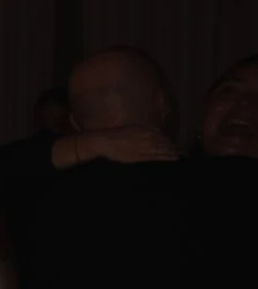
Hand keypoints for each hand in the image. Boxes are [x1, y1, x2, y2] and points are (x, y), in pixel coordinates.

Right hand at [57, 124, 176, 166]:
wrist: (103, 142)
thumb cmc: (114, 135)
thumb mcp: (131, 129)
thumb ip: (144, 131)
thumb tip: (156, 133)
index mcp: (146, 130)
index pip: (163, 136)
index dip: (170, 142)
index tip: (177, 146)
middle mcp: (148, 137)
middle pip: (166, 143)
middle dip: (174, 148)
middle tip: (185, 154)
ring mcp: (145, 147)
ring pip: (163, 150)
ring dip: (173, 153)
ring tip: (181, 157)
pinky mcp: (140, 156)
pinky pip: (156, 157)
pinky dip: (166, 158)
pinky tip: (173, 159)